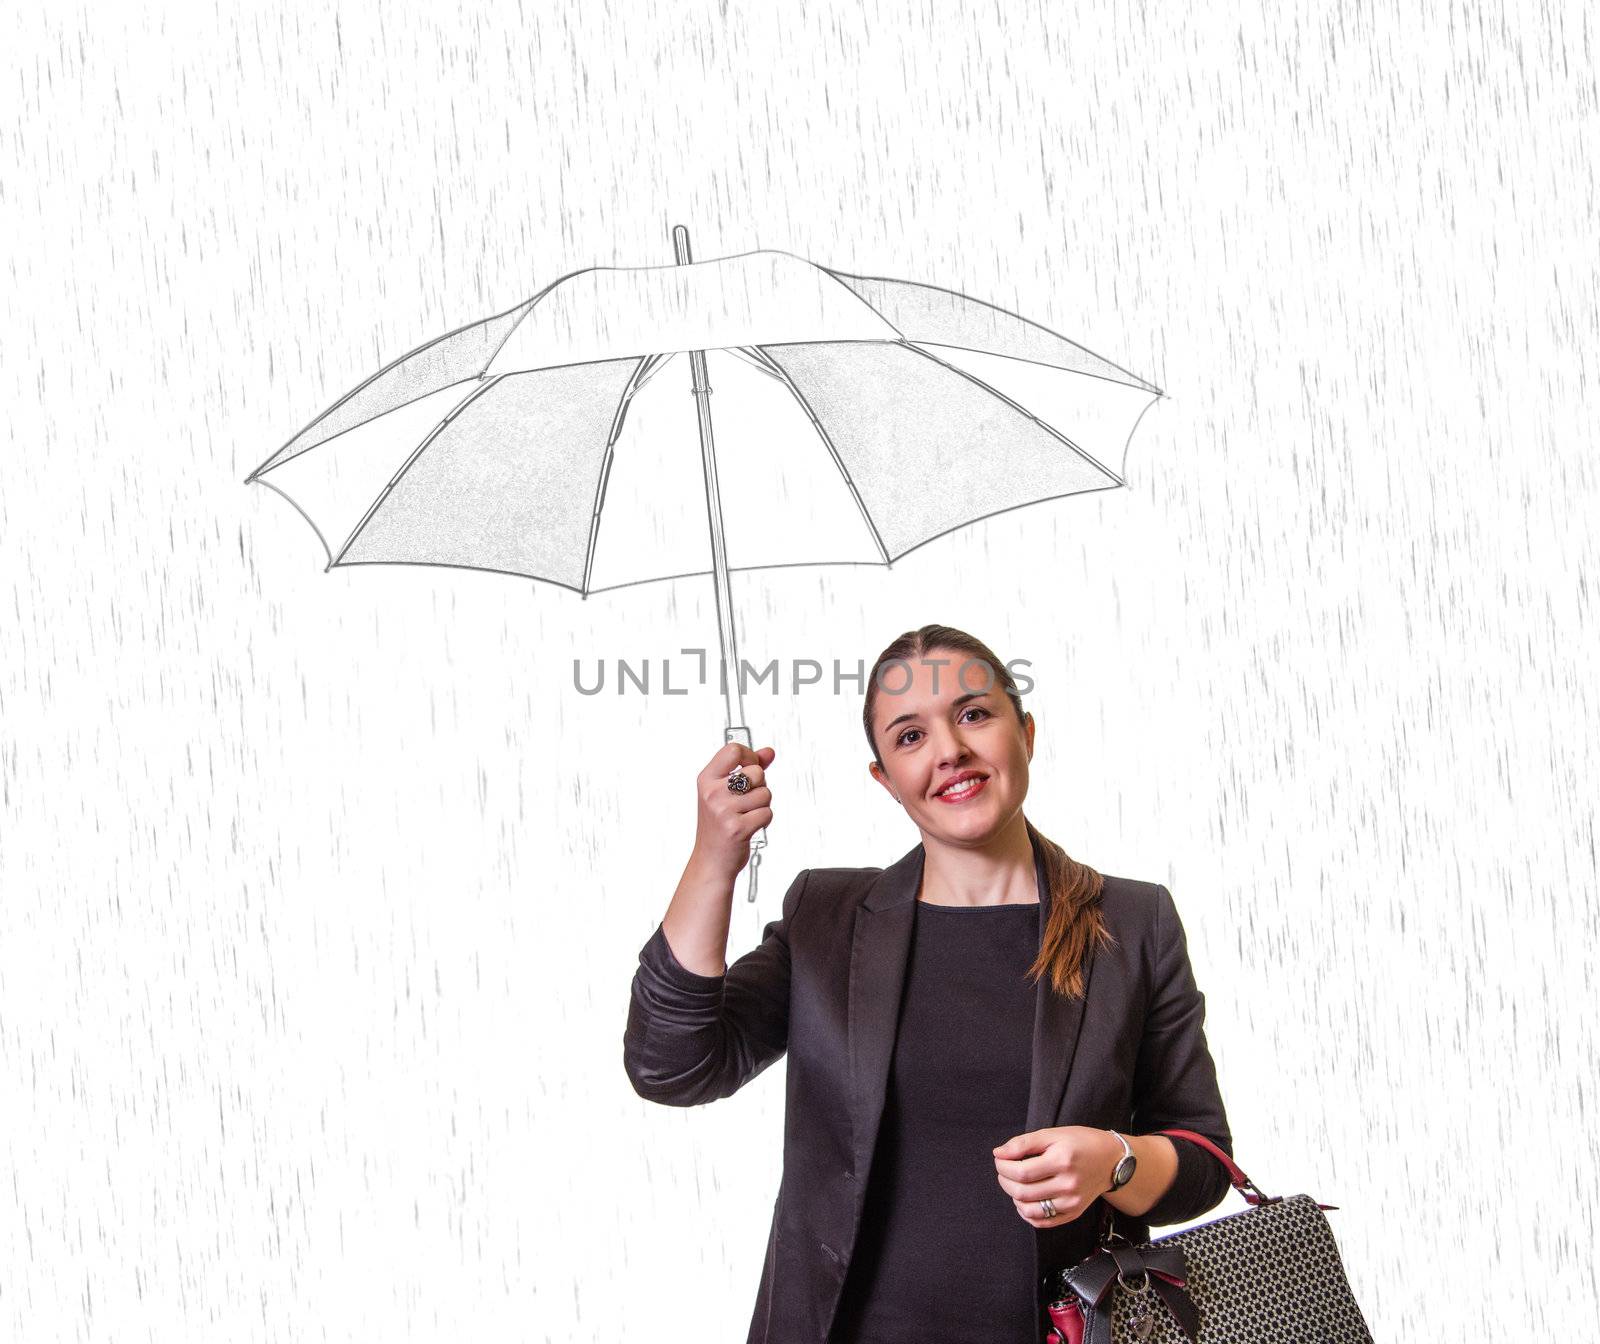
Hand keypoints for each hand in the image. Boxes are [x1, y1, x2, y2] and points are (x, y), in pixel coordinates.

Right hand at [690, 742, 775, 881]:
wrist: (711, 861)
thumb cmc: (718, 825)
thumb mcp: (725, 792)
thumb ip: (747, 768)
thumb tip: (769, 752)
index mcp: (706, 779)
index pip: (733, 750)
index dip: (749, 756)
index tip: (751, 767)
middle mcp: (712, 793)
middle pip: (756, 772)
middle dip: (760, 786)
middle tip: (746, 801)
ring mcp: (723, 811)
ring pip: (765, 794)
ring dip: (762, 805)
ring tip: (746, 815)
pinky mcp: (737, 828)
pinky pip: (767, 813)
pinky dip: (763, 820)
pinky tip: (749, 826)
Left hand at [992, 1126, 1120, 1227]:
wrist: (1111, 1160)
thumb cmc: (1081, 1143)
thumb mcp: (1053, 1134)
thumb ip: (1024, 1143)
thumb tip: (998, 1153)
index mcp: (1062, 1161)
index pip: (1021, 1172)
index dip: (1003, 1167)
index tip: (1000, 1159)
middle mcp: (1068, 1185)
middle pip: (1023, 1192)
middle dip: (1005, 1181)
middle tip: (1004, 1170)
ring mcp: (1071, 1202)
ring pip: (1030, 1210)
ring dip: (1014, 1197)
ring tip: (1014, 1184)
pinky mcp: (1073, 1213)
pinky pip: (1042, 1222)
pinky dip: (1027, 1213)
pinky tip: (1025, 1200)